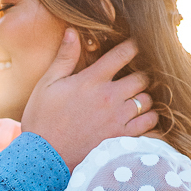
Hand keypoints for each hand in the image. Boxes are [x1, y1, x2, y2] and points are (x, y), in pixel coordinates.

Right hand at [21, 32, 158, 170]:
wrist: (44, 158)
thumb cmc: (42, 119)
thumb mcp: (47, 84)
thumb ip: (64, 57)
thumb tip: (72, 31)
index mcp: (92, 80)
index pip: (123, 53)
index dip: (133, 46)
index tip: (134, 46)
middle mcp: (109, 97)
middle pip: (142, 78)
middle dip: (140, 75)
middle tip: (132, 78)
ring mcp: (118, 119)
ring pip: (148, 100)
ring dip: (144, 98)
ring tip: (134, 99)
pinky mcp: (122, 138)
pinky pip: (148, 124)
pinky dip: (148, 119)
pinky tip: (139, 118)